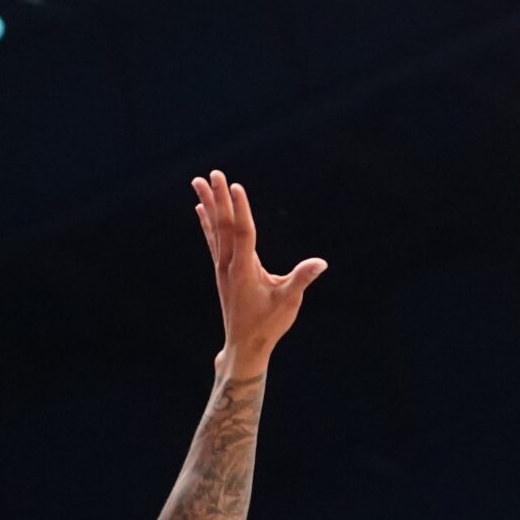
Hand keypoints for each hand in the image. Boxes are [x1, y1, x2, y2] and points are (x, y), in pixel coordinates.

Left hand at [194, 170, 325, 375]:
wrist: (245, 345)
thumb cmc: (268, 324)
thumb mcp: (288, 302)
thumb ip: (301, 279)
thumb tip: (320, 263)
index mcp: (244, 270)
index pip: (243, 233)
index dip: (240, 209)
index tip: (235, 186)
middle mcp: (229, 265)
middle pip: (224, 225)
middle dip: (219, 198)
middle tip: (212, 174)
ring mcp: (223, 267)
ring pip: (215, 229)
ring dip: (208, 205)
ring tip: (198, 182)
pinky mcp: (223, 271)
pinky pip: (213, 240)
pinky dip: (207, 223)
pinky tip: (201, 210)